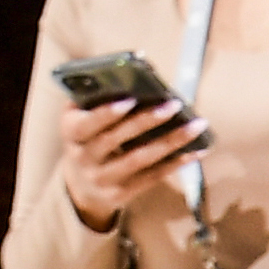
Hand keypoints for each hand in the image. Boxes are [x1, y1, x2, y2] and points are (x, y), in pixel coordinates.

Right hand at [57, 93, 205, 231]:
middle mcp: (83, 158)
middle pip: (116, 139)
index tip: (131, 98)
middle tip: (175, 104)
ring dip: (170, 141)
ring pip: (139, 159)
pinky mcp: (120, 194)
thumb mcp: (83, 117)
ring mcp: (101, 178)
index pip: (86, 124)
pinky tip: (197, 149)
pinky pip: (152, 177)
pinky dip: (176, 162)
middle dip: (147, 120)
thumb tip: (131, 74)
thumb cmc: (90, 137)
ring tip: (196, 125)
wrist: (82, 186)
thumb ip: (96, 97)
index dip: (107, 113)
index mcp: (71, 132)